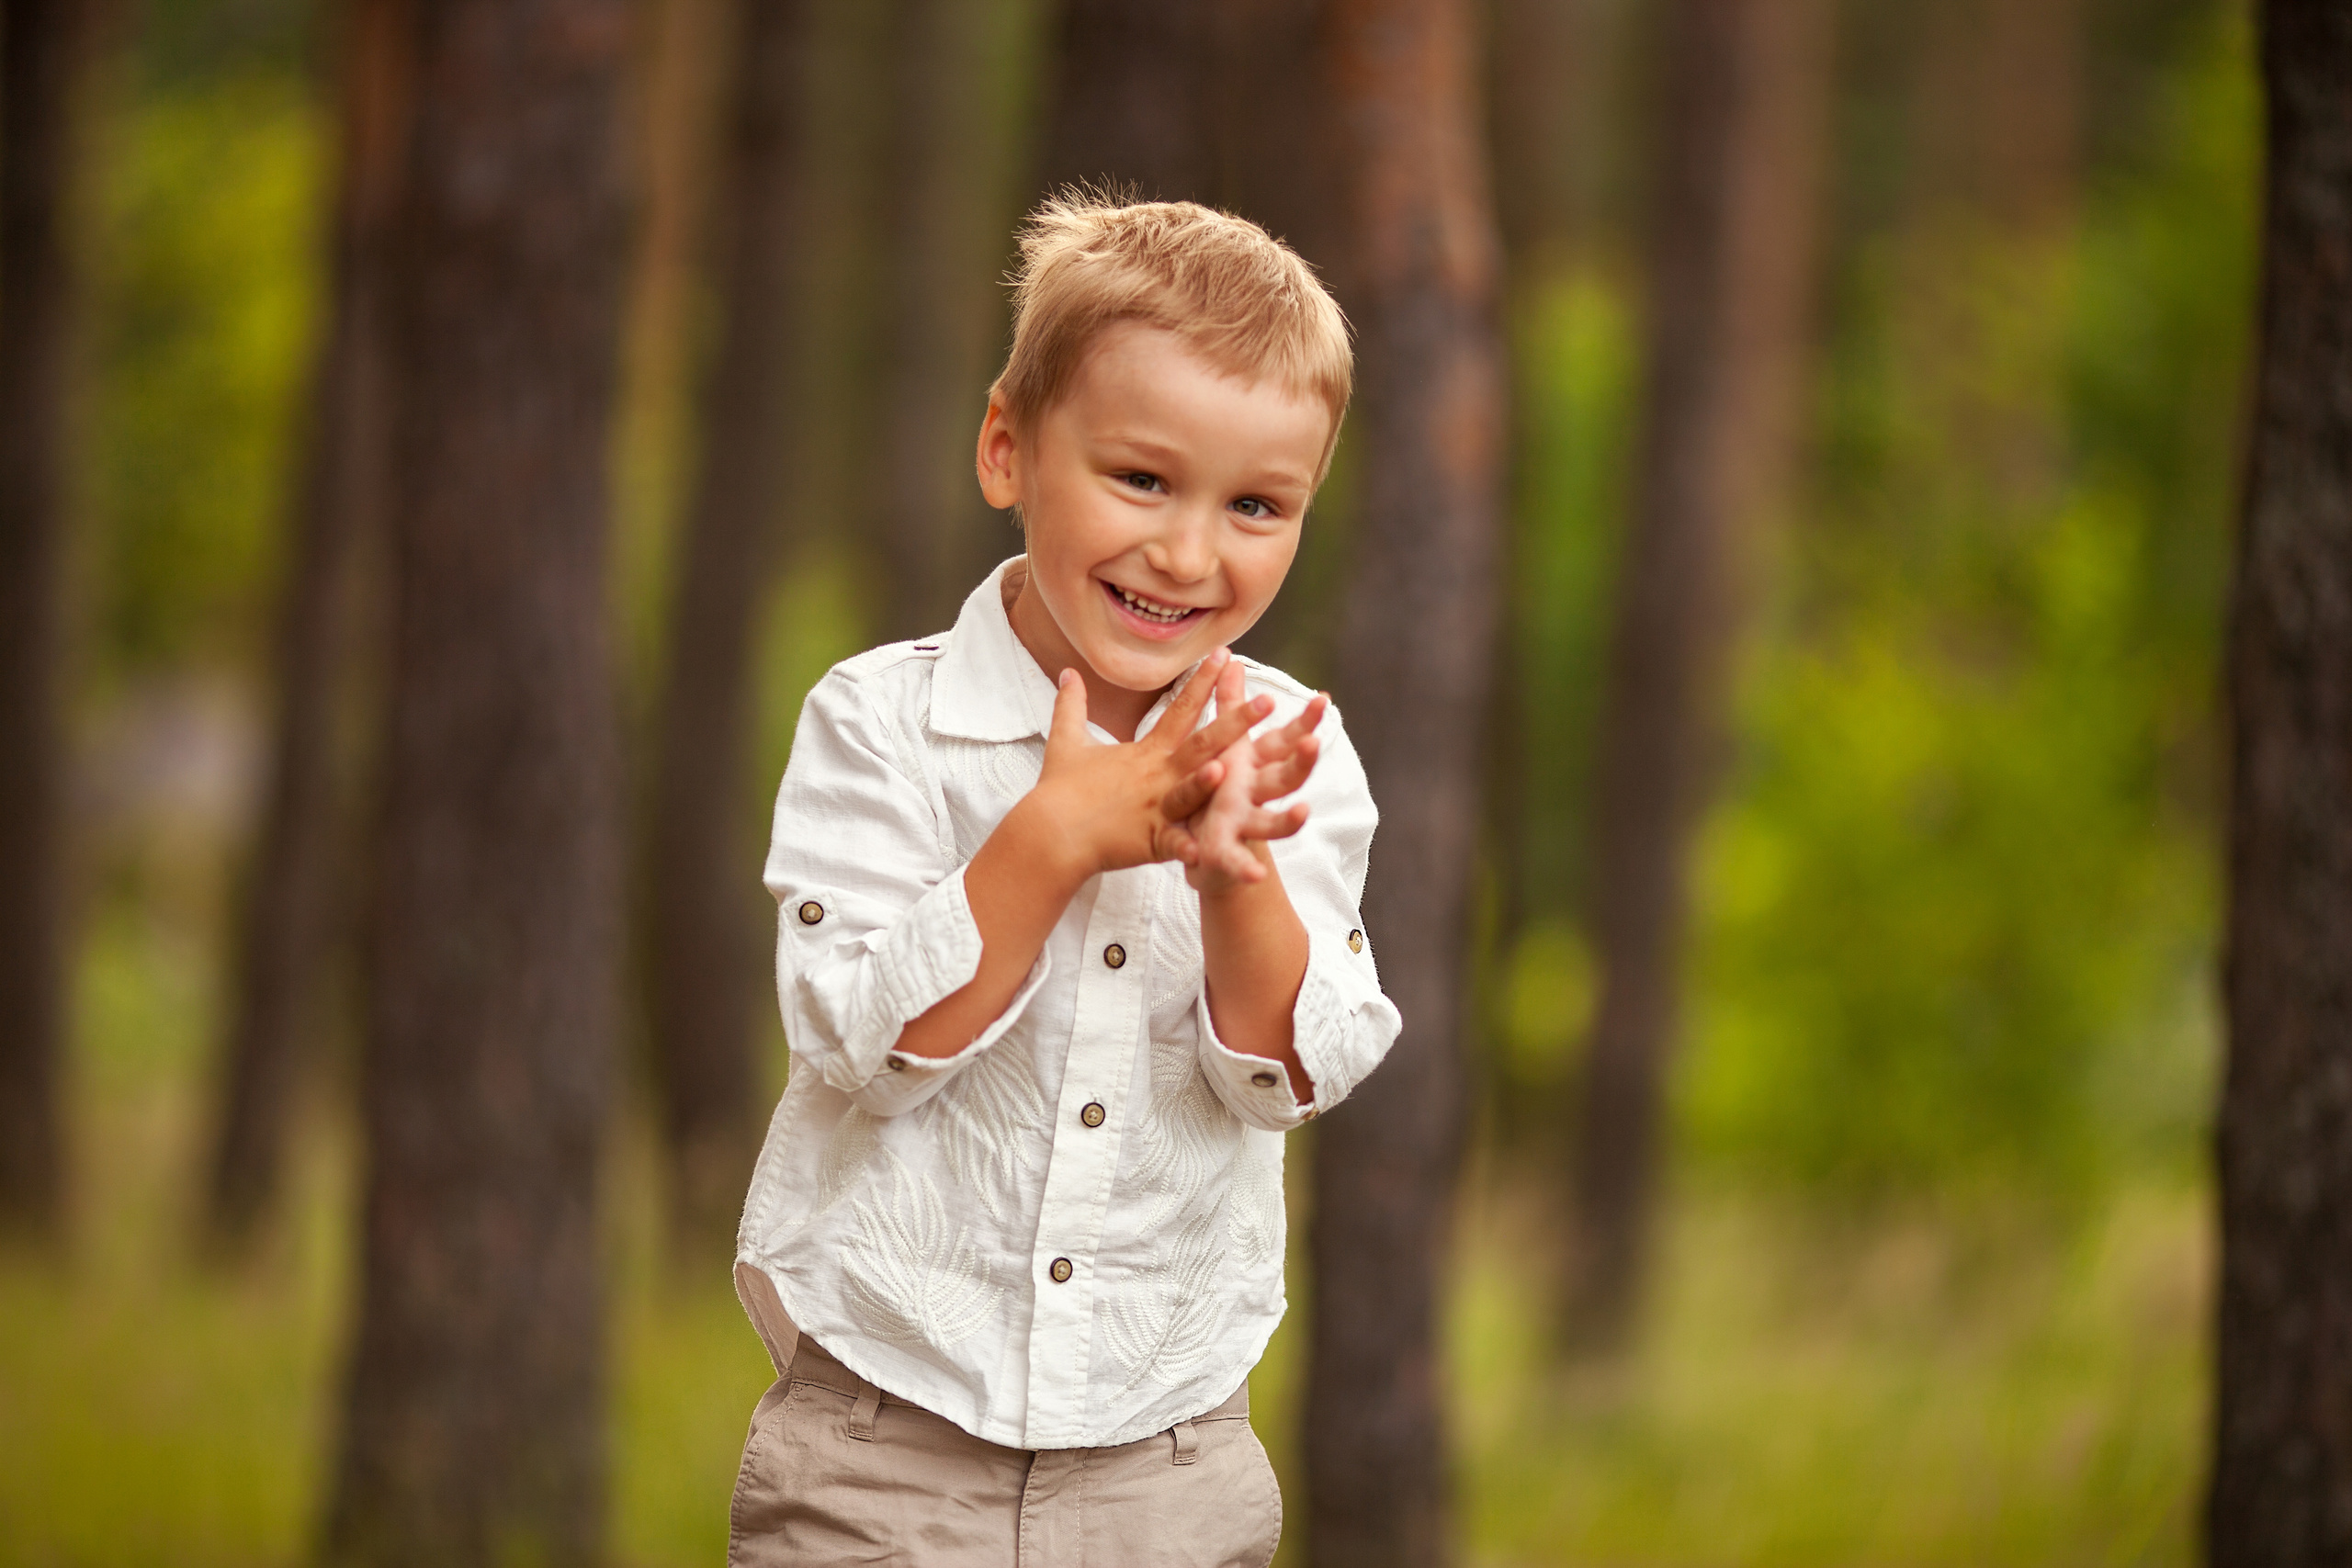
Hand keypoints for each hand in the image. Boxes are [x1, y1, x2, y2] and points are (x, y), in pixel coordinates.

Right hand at [1016, 649, 1271, 881]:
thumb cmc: (1060, 789)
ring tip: (1227, 770)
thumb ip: (1073, 706)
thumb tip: (1068, 672)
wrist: (1048, 832)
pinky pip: (1171, 845)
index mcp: (1146, 752)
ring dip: (1204, 783)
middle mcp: (1156, 776)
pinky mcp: (1147, 842)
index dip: (1203, 681)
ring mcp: (1153, 809)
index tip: (1225, 654)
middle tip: (1267, 701)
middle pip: (1200, 745)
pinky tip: (1203, 853)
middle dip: (1235, 723)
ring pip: (1185, 793)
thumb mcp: (1067, 741)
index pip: (1180, 710)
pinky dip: (1186, 849)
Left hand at [1160, 663, 1326, 893]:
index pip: (1286, 741)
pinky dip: (1244, 869)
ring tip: (1304, 812)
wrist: (1204, 845)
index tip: (1324, 699)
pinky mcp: (1227, 853)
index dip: (1305, 722)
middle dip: (1301, 762)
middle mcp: (1258, 795)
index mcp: (1256, 767)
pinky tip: (1255, 878)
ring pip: (1273, 823)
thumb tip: (1231, 661)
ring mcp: (1246, 825)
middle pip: (1287, 778)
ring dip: (1288, 820)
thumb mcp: (1221, 745)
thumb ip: (1228, 707)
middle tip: (1313, 743)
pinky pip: (1236, 861)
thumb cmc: (1215, 788)